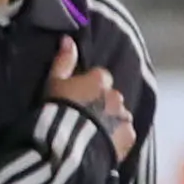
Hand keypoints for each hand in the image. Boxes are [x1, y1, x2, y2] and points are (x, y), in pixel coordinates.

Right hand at [43, 36, 134, 163]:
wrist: (65, 144)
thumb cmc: (57, 109)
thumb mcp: (54, 82)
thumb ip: (63, 61)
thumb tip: (68, 39)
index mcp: (100, 80)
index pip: (100, 78)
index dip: (88, 88)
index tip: (77, 98)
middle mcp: (117, 95)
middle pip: (111, 97)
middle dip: (102, 104)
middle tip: (85, 117)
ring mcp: (125, 117)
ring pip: (120, 115)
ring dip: (111, 120)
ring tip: (93, 132)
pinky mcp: (129, 137)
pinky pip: (125, 133)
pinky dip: (117, 136)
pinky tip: (101, 142)